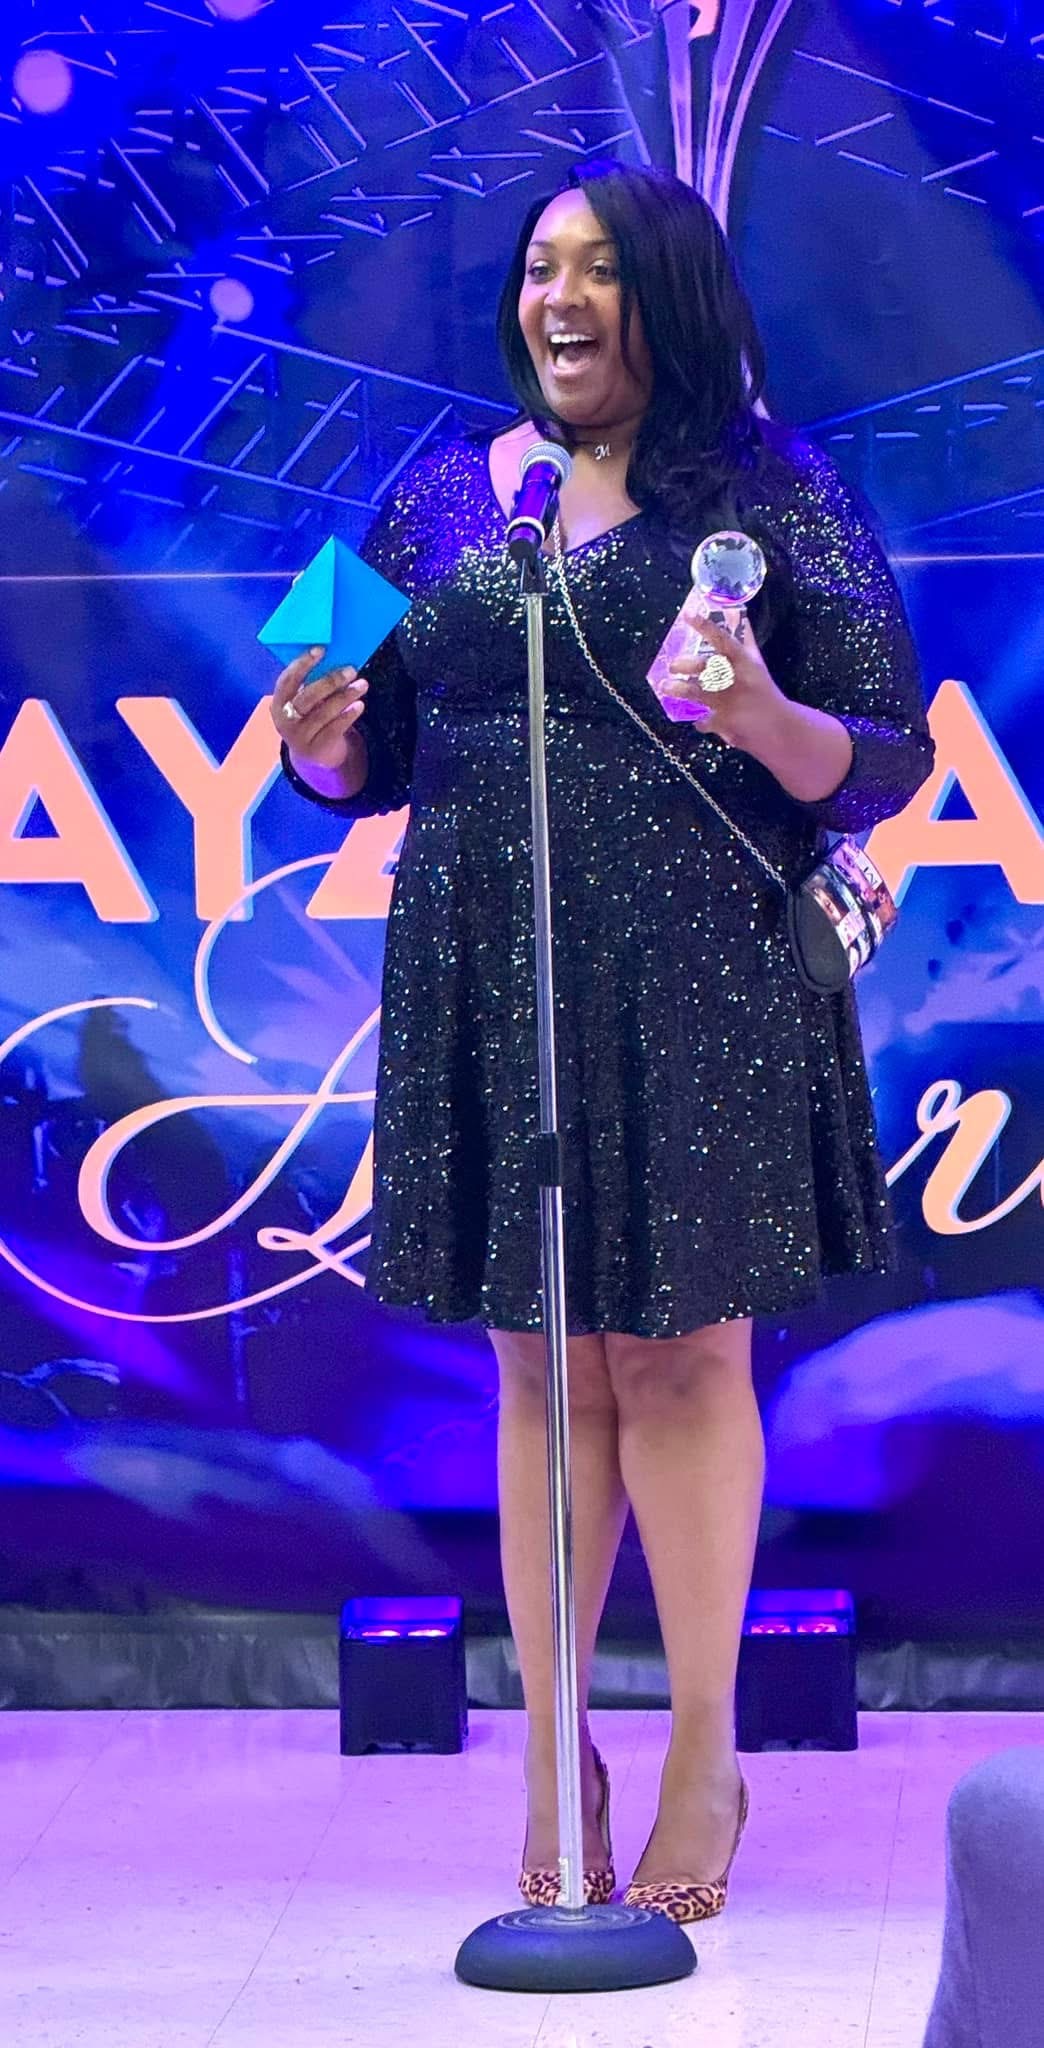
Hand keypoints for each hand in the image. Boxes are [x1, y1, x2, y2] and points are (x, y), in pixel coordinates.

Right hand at [269, 646, 367, 769]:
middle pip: (307, 697)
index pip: (287, 680)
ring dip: (345, 696)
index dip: (302, 663)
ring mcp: (300, 736)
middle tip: (351, 670)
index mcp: (279, 702)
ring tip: (362, 685)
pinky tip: (359, 705)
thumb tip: (335, 657)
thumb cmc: (309, 718)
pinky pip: (334, 729)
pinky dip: (348, 716)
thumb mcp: (303, 702)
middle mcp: (285, 720)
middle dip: (330, 681)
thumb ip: (311, 684)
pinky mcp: (316, 748)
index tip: (320, 650)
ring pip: (323, 713)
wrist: (312, 755)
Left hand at [667, 611, 786, 752]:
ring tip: (665, 687)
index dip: (705, 626)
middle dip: (686, 664)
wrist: (781, 727)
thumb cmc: (764, 690)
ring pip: (698, 693)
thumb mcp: (756, 663)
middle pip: (706, 666)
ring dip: (679, 689)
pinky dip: (700, 722)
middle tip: (672, 665)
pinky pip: (704, 721)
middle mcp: (736, 679)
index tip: (688, 615)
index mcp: (745, 662)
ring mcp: (730, 702)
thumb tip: (735, 613)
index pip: (723, 639)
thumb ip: (745, 639)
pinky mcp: (726, 723)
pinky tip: (699, 720)